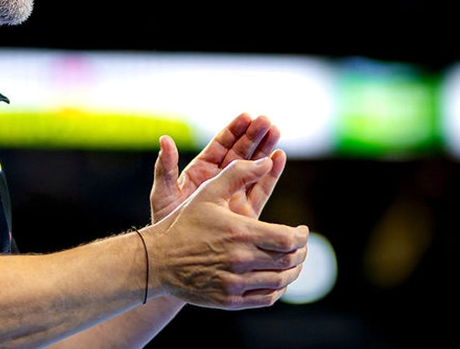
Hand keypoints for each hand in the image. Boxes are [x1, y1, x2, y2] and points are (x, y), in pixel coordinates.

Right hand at [146, 158, 307, 309]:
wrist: (157, 260)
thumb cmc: (184, 223)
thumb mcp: (208, 192)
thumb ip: (239, 173)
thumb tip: (267, 160)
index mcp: (240, 232)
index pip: (287, 239)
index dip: (301, 236)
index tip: (302, 230)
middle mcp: (240, 260)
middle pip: (288, 260)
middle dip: (301, 252)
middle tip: (301, 246)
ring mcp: (235, 283)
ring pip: (280, 281)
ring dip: (293, 271)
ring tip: (293, 262)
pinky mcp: (230, 300)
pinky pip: (266, 298)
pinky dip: (278, 289)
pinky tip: (277, 280)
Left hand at [150, 113, 285, 222]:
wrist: (177, 257)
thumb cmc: (165, 225)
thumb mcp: (162, 195)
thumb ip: (164, 168)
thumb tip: (165, 140)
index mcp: (200, 172)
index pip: (220, 146)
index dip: (233, 131)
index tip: (246, 116)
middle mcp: (220, 181)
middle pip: (240, 153)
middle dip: (254, 136)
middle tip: (267, 121)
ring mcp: (233, 196)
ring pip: (253, 168)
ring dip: (265, 149)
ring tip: (277, 132)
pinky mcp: (245, 213)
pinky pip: (260, 189)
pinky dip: (271, 174)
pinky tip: (280, 157)